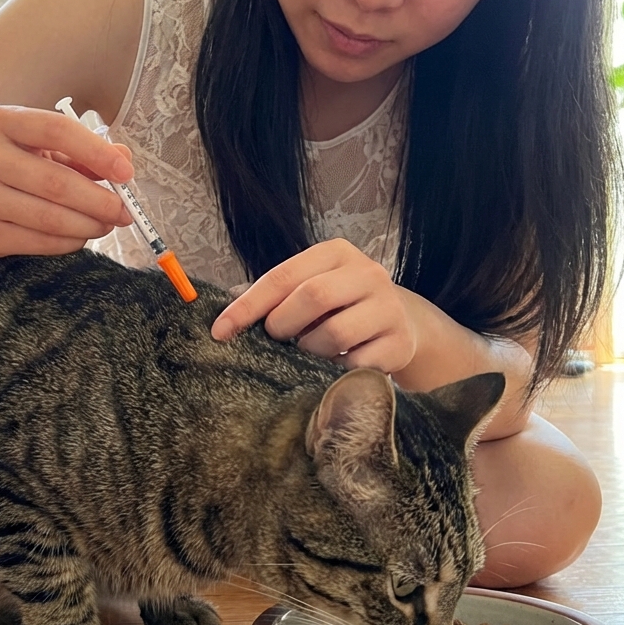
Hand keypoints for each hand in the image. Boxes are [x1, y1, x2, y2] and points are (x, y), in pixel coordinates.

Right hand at [0, 105, 133, 256]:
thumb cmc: (12, 165)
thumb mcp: (42, 147)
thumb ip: (83, 152)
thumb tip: (124, 159)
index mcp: (3, 122)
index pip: (57, 131)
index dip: (97, 153)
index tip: (126, 172)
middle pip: (56, 182)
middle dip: (100, 200)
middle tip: (124, 211)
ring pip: (49, 218)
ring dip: (88, 225)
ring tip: (106, 224)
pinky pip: (38, 242)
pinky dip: (68, 241)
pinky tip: (80, 236)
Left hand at [211, 238, 417, 372]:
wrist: (403, 324)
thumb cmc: (340, 306)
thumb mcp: (310, 286)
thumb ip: (273, 295)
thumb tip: (224, 318)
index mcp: (336, 253)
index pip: (283, 275)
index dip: (248, 305)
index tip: (220, 331)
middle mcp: (367, 273)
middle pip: (312, 297)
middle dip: (282, 324)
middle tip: (276, 338)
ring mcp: (388, 308)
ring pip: (334, 334)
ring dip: (310, 350)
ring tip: (310, 350)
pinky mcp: (400, 344)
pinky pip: (355, 366)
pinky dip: (336, 371)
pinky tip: (336, 364)